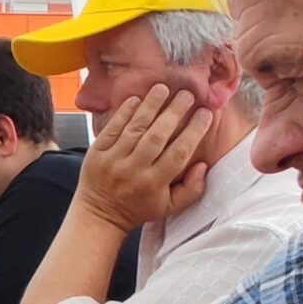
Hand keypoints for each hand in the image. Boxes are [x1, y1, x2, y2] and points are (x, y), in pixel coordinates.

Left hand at [77, 84, 214, 232]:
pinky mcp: (97, 152)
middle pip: (157, 136)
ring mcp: (113, 160)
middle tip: (187, 94)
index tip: (205, 113)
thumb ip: (191, 189)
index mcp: (154, 184)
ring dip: (151, 105)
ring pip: (135, 128)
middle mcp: (134, 170)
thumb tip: (203, 165)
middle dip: (174, 112)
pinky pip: (113, 127)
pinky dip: (125, 112)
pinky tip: (137, 98)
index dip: (194, 131)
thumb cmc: (138, 208)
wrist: (99, 215)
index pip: (179, 153)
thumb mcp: (169, 207)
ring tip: (163, 88)